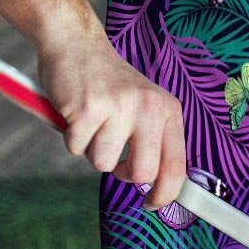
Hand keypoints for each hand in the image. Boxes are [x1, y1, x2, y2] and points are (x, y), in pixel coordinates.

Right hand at [36, 36, 186, 209]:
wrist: (77, 44)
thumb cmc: (109, 84)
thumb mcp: (144, 106)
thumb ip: (153, 140)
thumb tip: (158, 186)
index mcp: (167, 110)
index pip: (177, 164)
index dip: (166, 193)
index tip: (152, 204)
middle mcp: (149, 108)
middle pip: (142, 173)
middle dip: (123, 173)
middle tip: (113, 156)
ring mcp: (119, 107)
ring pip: (103, 163)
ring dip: (92, 149)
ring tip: (93, 122)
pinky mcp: (88, 109)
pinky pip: (76, 148)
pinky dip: (71, 137)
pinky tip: (76, 113)